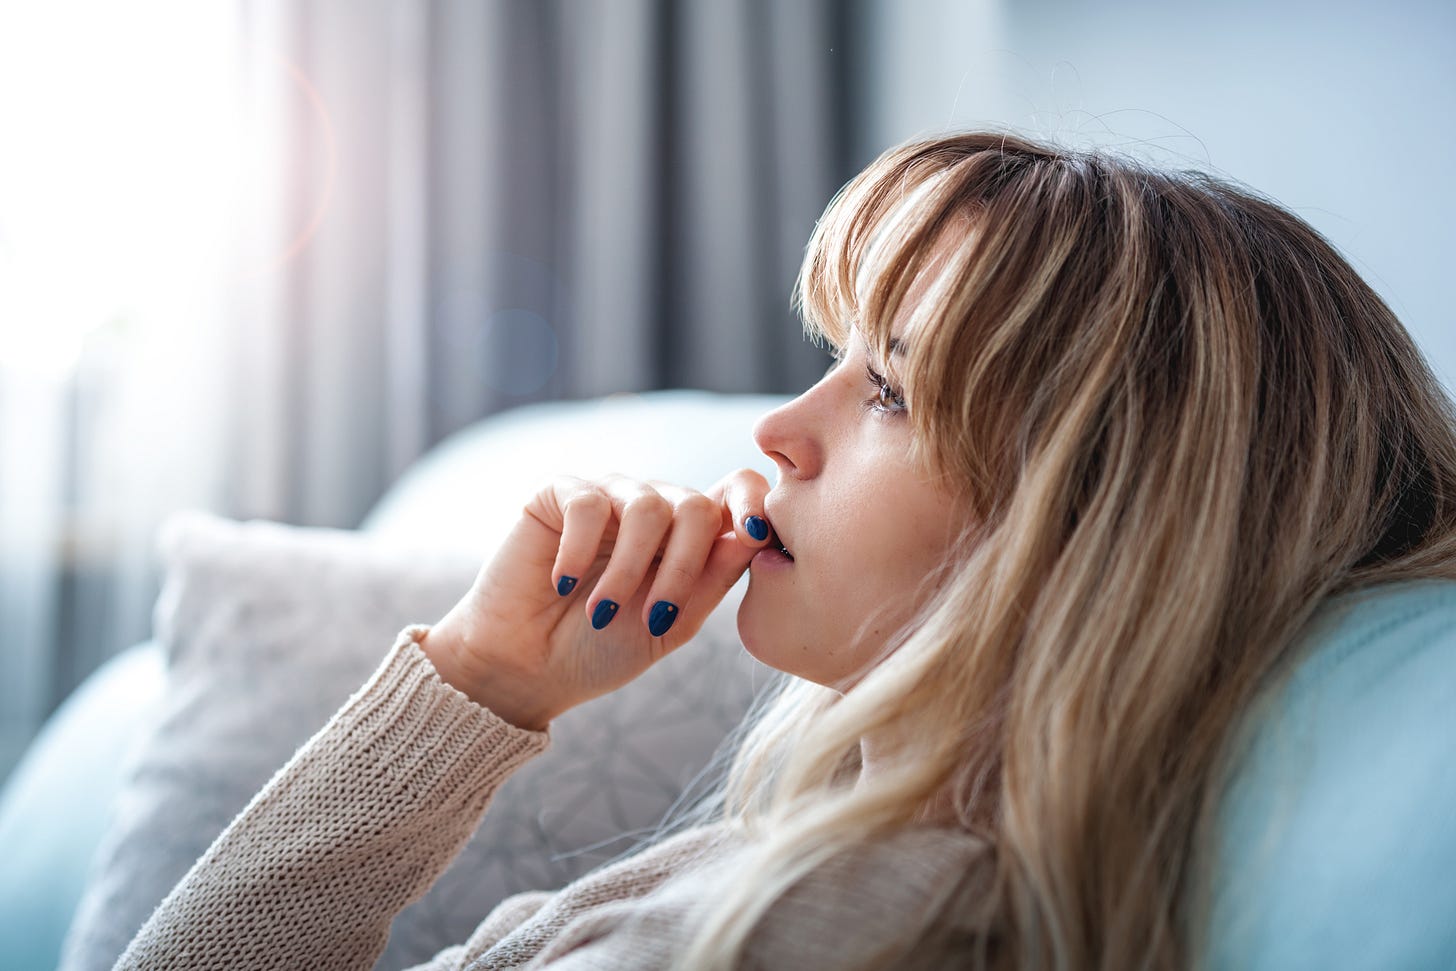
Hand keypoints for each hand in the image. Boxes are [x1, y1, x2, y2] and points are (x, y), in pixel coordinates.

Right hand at [420, 470, 772, 729]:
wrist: (526, 669)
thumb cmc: (601, 650)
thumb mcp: (670, 624)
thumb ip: (711, 581)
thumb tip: (756, 536)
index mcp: (689, 536)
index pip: (736, 490)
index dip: (755, 503)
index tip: (758, 536)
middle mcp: (654, 507)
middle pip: (696, 503)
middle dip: (682, 567)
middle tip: (656, 617)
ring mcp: (608, 496)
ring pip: (647, 505)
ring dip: (628, 571)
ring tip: (602, 613)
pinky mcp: (559, 495)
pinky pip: (589, 503)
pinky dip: (580, 551)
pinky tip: (563, 585)